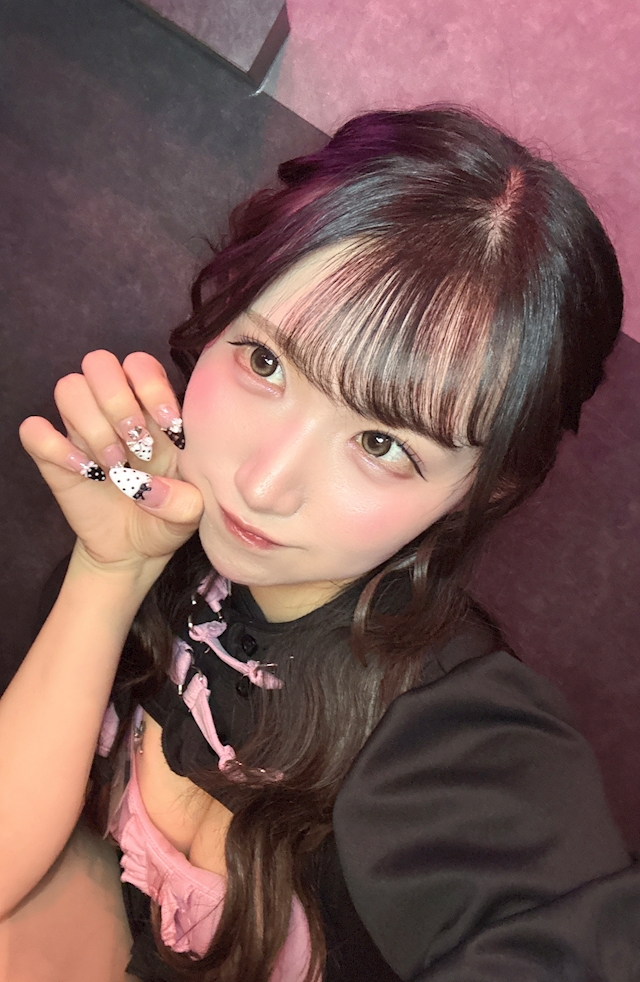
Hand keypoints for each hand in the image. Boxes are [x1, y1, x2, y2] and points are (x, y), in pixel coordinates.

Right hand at [19, 350, 202, 576]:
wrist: (133, 548)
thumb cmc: (167, 515)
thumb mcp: (192, 512)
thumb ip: (185, 500)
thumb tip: (150, 489)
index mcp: (151, 407)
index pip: (140, 364)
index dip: (152, 387)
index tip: (171, 429)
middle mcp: (113, 410)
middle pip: (99, 362)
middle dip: (119, 400)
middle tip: (139, 444)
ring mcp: (80, 429)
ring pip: (68, 387)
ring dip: (94, 426)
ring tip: (116, 465)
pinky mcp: (53, 456)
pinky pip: (34, 430)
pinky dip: (57, 447)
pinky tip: (85, 471)